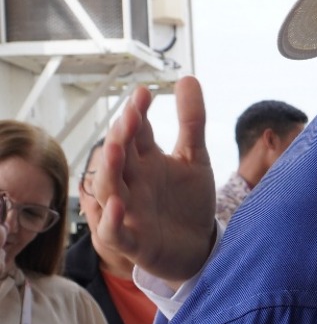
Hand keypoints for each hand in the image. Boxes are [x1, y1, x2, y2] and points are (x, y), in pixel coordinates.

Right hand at [88, 76, 215, 284]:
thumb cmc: (188, 202)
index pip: (134, 134)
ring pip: (109, 191)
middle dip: (120, 138)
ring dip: (109, 171)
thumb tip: (188, 77)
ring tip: (115, 149)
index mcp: (143, 162)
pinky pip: (114, 233)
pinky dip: (112, 220)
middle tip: (129, 116)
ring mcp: (129, 213)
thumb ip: (191, 121)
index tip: (143, 93)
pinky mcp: (134, 243)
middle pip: (117, 159)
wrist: (200, 247)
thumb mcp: (195, 158)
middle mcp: (131, 184)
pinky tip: (119, 204)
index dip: (136, 114)